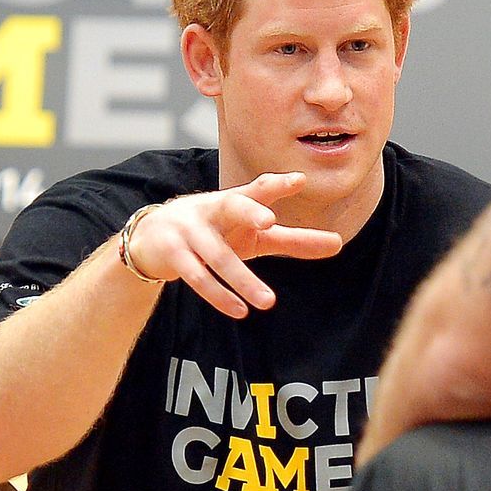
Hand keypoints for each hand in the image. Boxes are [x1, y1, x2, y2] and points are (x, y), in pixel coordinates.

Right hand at [120, 172, 344, 319]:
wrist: (151, 238)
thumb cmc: (215, 232)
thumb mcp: (254, 235)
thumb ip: (293, 239)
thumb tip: (338, 245)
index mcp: (236, 202)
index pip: (259, 189)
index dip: (277, 185)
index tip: (299, 180)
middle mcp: (213, 209)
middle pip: (232, 205)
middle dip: (249, 211)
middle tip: (268, 222)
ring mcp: (191, 230)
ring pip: (217, 256)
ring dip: (241, 279)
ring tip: (268, 302)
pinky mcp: (174, 254)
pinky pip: (197, 276)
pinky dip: (218, 294)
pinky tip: (239, 310)